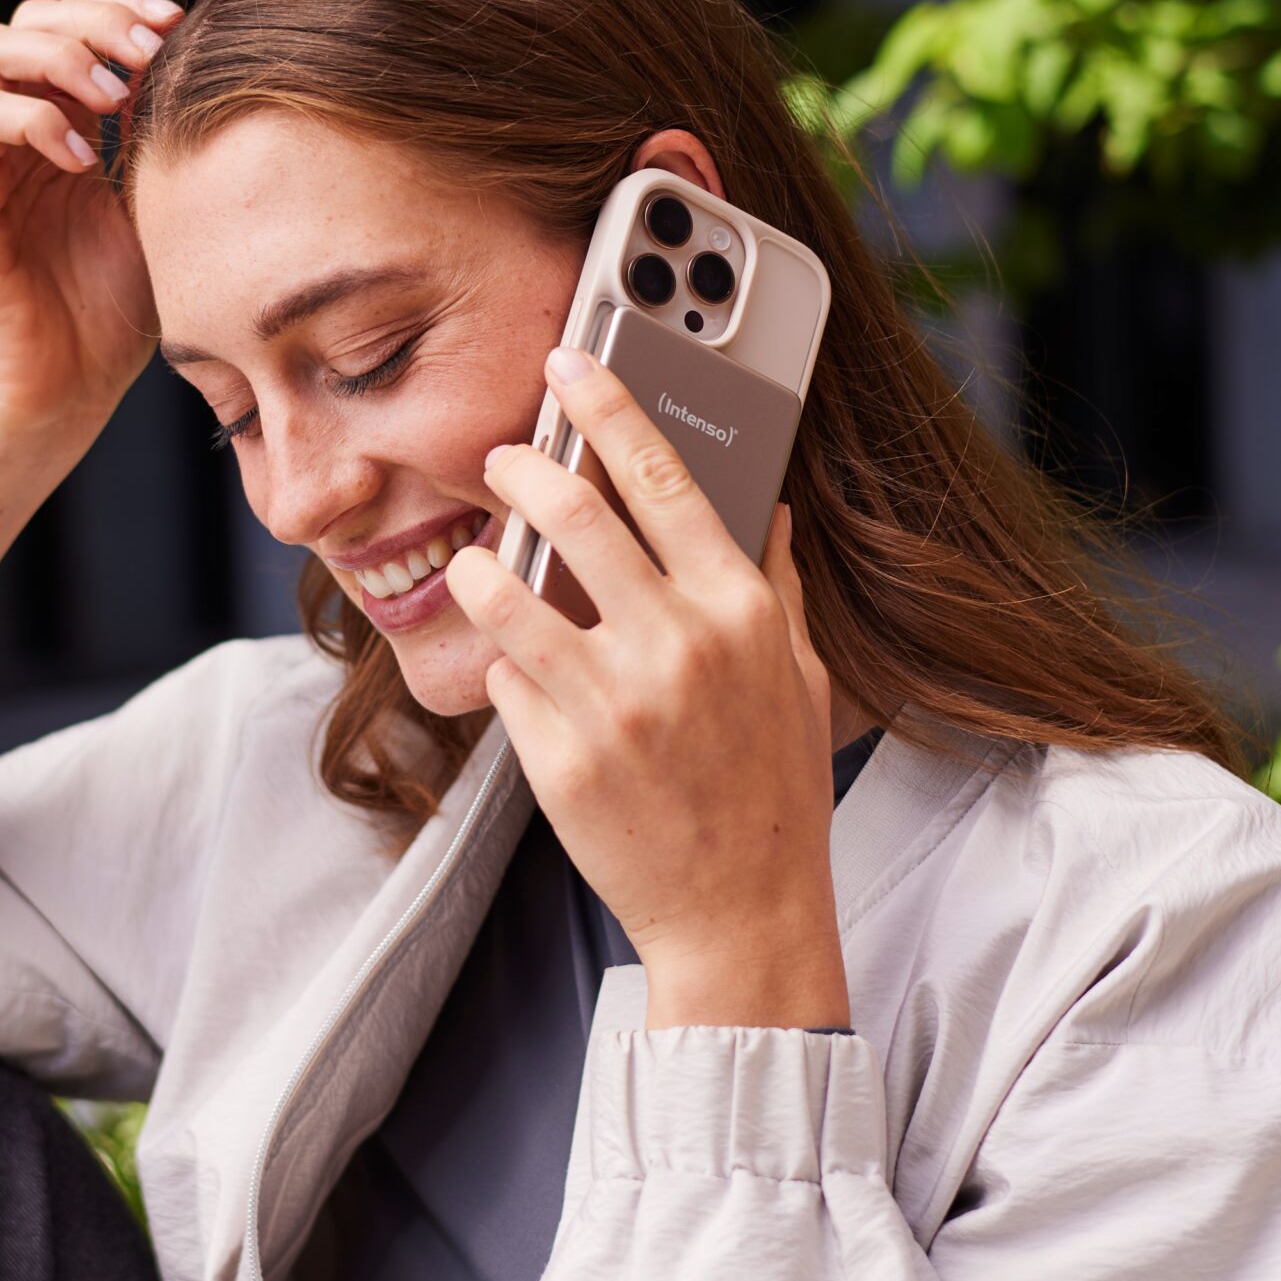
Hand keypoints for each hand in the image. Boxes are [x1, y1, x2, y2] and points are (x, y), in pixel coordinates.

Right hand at [0, 0, 180, 438]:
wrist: (60, 394)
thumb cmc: (113, 316)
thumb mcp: (157, 214)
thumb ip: (161, 143)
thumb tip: (199, 68)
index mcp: (64, 127)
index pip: (75, 28)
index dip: (122, 10)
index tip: (180, 24)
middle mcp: (15, 131)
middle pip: (30, 18)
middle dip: (95, 19)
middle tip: (150, 49)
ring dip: (59, 54)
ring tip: (114, 98)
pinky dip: (33, 119)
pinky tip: (83, 161)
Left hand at [444, 346, 847, 1031]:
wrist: (744, 916)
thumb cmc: (775, 790)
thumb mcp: (801, 678)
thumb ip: (777, 583)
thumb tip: (771, 502)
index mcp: (740, 611)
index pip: (662, 478)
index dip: (608, 408)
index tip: (571, 364)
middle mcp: (676, 646)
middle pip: (571, 513)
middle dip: (521, 468)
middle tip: (503, 459)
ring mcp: (612, 704)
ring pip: (506, 591)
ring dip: (481, 565)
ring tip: (479, 564)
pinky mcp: (559, 759)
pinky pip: (502, 679)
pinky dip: (503, 664)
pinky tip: (522, 674)